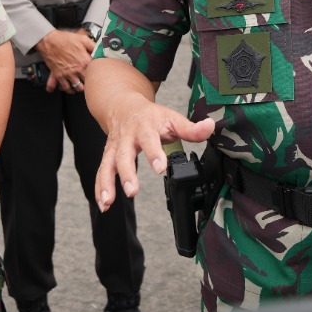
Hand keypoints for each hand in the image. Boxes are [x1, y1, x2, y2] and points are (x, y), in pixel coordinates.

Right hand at [35, 28, 94, 90]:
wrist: (49, 40)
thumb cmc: (65, 39)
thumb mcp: (83, 39)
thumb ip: (94, 46)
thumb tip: (102, 50)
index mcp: (84, 61)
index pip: (95, 73)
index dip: (97, 74)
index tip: (98, 73)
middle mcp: (77, 70)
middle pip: (87, 83)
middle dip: (89, 83)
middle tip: (89, 81)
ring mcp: (67, 74)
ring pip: (77, 88)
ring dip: (79, 87)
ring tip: (81, 85)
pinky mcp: (59, 75)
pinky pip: (64, 87)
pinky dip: (67, 89)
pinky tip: (69, 88)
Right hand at [94, 100, 214, 210]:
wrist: (122, 106)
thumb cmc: (150, 115)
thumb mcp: (172, 118)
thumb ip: (191, 128)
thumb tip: (210, 127)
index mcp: (144, 126)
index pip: (149, 139)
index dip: (154, 153)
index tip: (160, 167)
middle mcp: (126, 137)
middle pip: (124, 155)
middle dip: (126, 173)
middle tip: (132, 191)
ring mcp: (114, 147)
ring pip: (108, 165)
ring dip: (107, 184)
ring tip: (108, 201)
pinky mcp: (107, 156)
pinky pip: (101, 172)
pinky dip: (100, 188)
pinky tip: (104, 204)